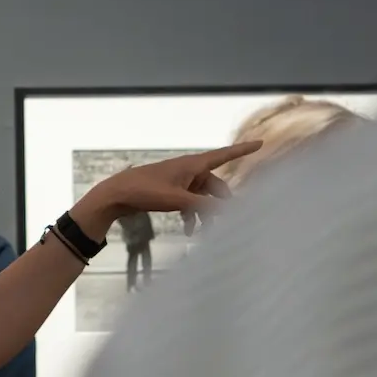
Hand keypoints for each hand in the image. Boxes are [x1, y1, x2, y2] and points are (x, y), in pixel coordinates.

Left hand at [75, 141, 258, 235]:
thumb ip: (204, 207)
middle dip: (222, 204)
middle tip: (229, 222)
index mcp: (192, 165)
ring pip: (203, 198)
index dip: (242, 150)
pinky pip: (190, 203)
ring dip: (205, 214)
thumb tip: (230, 212)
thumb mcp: (178, 200)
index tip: (260, 143)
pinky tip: (190, 231)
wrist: (116, 195)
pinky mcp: (171, 192)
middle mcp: (189, 171)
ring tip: (204, 233)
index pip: (223, 155)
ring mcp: (180, 182)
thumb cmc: (145, 191)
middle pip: (216, 186)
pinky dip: (192, 216)